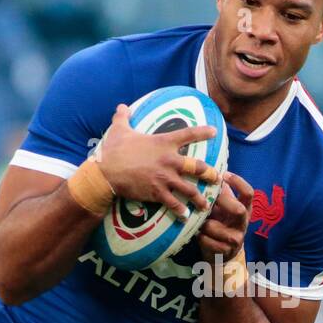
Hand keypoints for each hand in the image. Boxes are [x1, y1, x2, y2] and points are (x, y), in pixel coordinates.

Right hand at [95, 104, 218, 217]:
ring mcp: (165, 178)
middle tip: (217, 178)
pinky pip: (173, 204)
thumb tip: (121, 106)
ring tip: (205, 204)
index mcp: (163, 143)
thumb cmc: (113, 150)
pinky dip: (180, 211)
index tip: (214, 131)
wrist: (106, 172)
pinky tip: (186, 216)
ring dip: (199, 198)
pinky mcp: (157, 193)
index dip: (203, 132)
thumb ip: (123, 117)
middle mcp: (169, 161)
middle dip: (209, 173)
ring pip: (189, 189)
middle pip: (197, 167)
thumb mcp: (119, 129)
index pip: (188, 134)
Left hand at [198, 172, 252, 260]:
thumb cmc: (220, 224)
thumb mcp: (222, 209)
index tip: (223, 176)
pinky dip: (200, 237)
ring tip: (198, 222)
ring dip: (204, 224)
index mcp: (245, 209)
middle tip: (209, 200)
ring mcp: (236, 238)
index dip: (238, 182)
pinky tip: (198, 235)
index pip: (249, 193)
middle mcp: (243, 223)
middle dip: (223, 203)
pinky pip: (207, 241)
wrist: (222, 254)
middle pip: (240, 210)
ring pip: (216, 227)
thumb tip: (210, 171)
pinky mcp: (225, 251)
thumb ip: (220, 194)